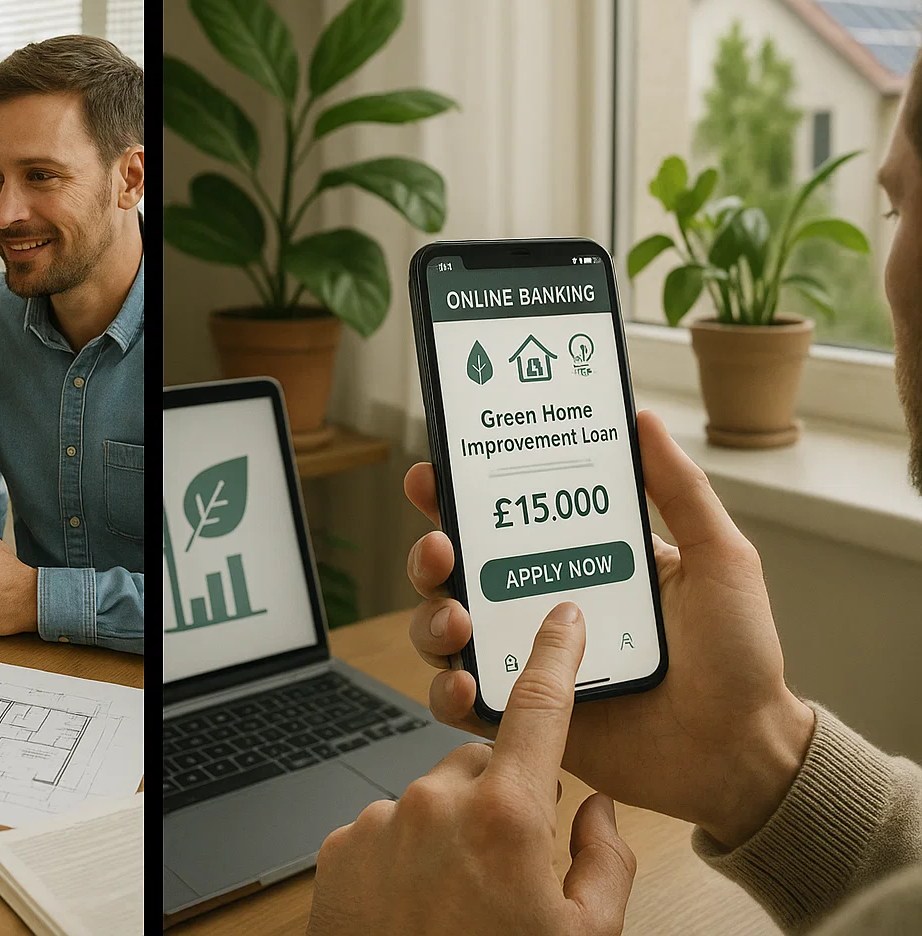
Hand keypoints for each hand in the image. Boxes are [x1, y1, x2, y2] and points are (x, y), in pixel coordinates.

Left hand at [308, 603, 635, 935]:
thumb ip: (605, 862)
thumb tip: (593, 811)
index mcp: (506, 818)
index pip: (539, 711)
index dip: (555, 656)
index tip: (562, 617)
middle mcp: (435, 804)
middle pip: (479, 768)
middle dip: (499, 800)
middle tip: (508, 869)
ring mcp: (381, 823)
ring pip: (429, 803)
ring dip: (448, 835)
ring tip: (458, 904)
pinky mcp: (341, 847)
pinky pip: (386, 831)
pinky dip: (404, 857)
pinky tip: (417, 907)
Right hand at [403, 410, 814, 846]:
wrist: (743, 752)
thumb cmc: (739, 656)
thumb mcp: (719, 558)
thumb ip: (679, 490)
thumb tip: (643, 419)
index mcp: (578, 560)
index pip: (502, 518)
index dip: (456, 494)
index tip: (433, 475)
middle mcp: (540, 606)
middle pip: (456, 571)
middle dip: (429, 554)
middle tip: (440, 549)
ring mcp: (526, 661)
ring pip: (445, 631)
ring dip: (432, 617)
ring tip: (458, 620)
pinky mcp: (522, 715)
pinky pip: (460, 701)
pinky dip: (446, 689)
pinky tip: (464, 681)